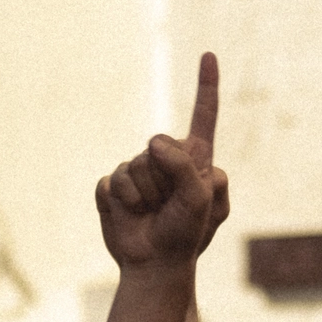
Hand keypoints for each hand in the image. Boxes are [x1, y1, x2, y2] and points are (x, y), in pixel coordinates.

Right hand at [95, 52, 226, 271]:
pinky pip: (113, 181)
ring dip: (143, 195)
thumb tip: (154, 141)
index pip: (203, 117)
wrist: (154, 266)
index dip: (206, 86)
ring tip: (150, 214)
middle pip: (157, 146)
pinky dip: (122, 202)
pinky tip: (130, 216)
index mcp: (196, 160)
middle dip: (162, 179)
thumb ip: (184, 166)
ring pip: (133, 165)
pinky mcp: (114, 187)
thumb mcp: (200, 200)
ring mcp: (138, 172)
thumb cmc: (185, 236)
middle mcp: (166, 161)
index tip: (209, 55)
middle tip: (168, 208)